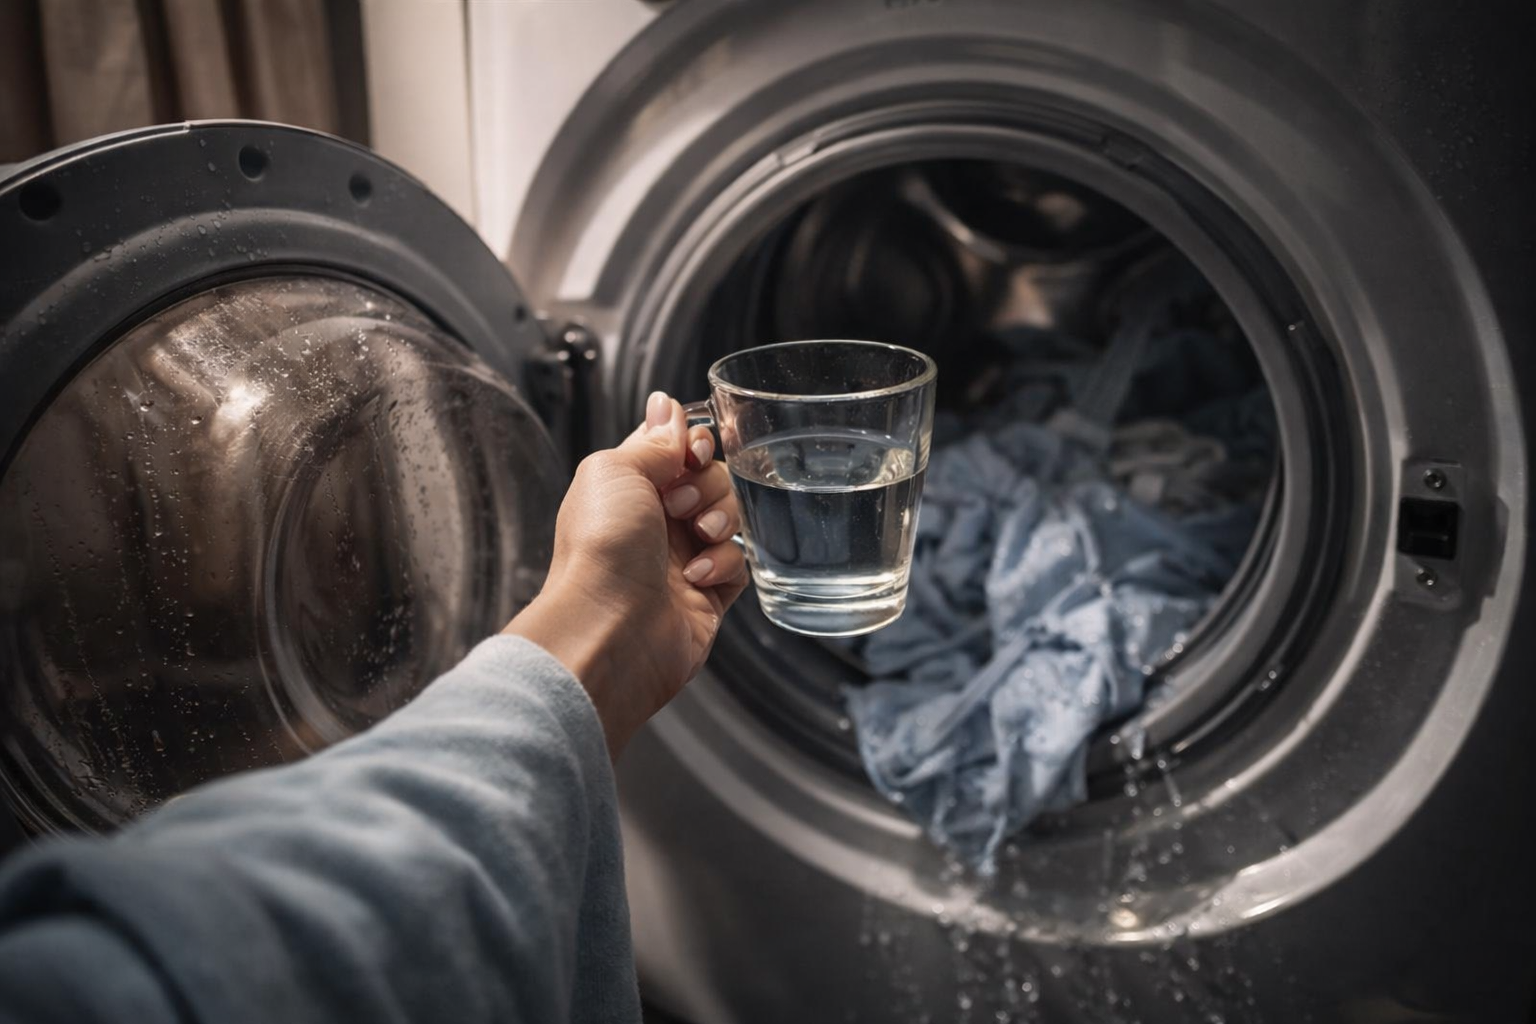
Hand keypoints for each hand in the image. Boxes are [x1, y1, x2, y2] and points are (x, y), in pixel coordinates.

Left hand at [505, 392, 748, 757]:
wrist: (609, 629)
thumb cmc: (600, 549)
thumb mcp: (616, 470)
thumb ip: (651, 441)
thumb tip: (665, 405)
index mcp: (628, 488)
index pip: (676, 450)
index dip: (693, 445)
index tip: (693, 452)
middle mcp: (655, 522)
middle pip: (711, 479)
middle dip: (706, 485)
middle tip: (679, 505)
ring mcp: (683, 558)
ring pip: (731, 518)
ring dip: (721, 519)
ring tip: (697, 537)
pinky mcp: (708, 594)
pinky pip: (739, 563)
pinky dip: (725, 563)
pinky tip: (698, 577)